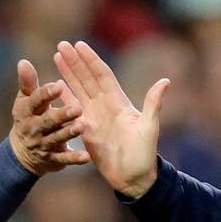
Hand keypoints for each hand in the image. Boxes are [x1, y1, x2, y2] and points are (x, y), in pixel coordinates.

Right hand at [8, 59, 89, 175]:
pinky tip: (87, 157)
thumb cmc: (28, 118)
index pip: (36, 101)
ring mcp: (44, 145)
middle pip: (48, 121)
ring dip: (68, 133)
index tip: (59, 85)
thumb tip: (23, 61)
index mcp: (26, 111)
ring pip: (57, 138)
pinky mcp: (54, 159)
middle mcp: (34, 128)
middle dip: (61, 115)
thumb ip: (27, 82)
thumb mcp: (25, 101)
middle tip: (77, 108)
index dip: (46, 93)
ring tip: (81, 127)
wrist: (22, 154)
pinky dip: (75, 159)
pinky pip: (65, 159)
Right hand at [54, 40, 168, 197]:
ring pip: (78, 90)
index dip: (91, 60)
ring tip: (56, 57)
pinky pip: (72, 109)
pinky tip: (55, 86)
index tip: (79, 45)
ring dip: (67, 74)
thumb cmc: (144, 154)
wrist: (134, 177)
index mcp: (119, 102)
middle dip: (74, 61)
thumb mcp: (149, 127)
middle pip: (87, 78)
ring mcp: (94, 116)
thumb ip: (153, 103)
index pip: (102, 75)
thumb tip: (166, 80)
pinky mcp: (85, 130)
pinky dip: (63, 97)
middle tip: (61, 44)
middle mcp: (105, 106)